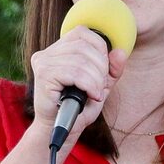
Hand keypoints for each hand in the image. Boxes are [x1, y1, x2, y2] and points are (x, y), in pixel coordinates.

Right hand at [27, 26, 123, 146]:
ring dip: (96, 80)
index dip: (101, 50)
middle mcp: (47, 52)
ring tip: (95, 94)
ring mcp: (43, 62)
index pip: (84, 33)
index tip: (103, 72)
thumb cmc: (79, 108)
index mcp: (59, 50)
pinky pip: (74, 72)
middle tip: (100, 87)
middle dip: (101, 68)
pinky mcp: (43, 75)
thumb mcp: (101, 85)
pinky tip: (91, 95)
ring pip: (81, 60)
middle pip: (84, 46)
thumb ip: (112, 69)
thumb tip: (121, 51)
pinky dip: (89, 85)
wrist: (61, 130)